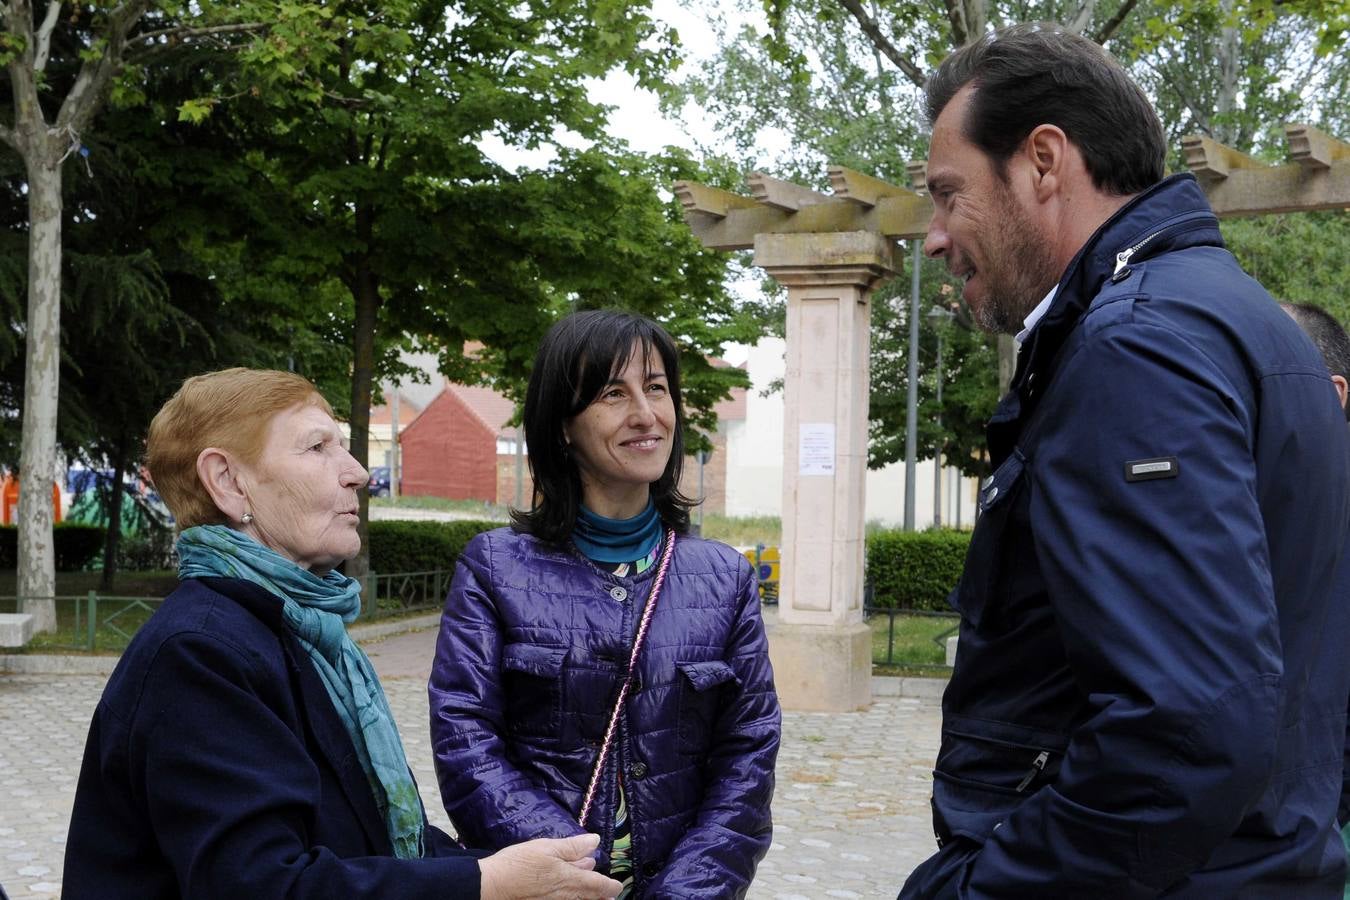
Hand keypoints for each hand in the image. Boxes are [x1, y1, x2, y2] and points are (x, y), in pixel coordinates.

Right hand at [478, 833, 620, 899]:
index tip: (617, 886)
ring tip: (599, 898)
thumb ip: (572, 847)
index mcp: (569, 878)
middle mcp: (565, 895)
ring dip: (589, 898)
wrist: (492, 886)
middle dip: (602, 895)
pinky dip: (573, 899)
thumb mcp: (546, 847)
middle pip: (589, 897)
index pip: (597, 884)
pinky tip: (570, 896)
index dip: (609, 886)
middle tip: (612, 895)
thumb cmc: (518, 864)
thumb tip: (594, 841)